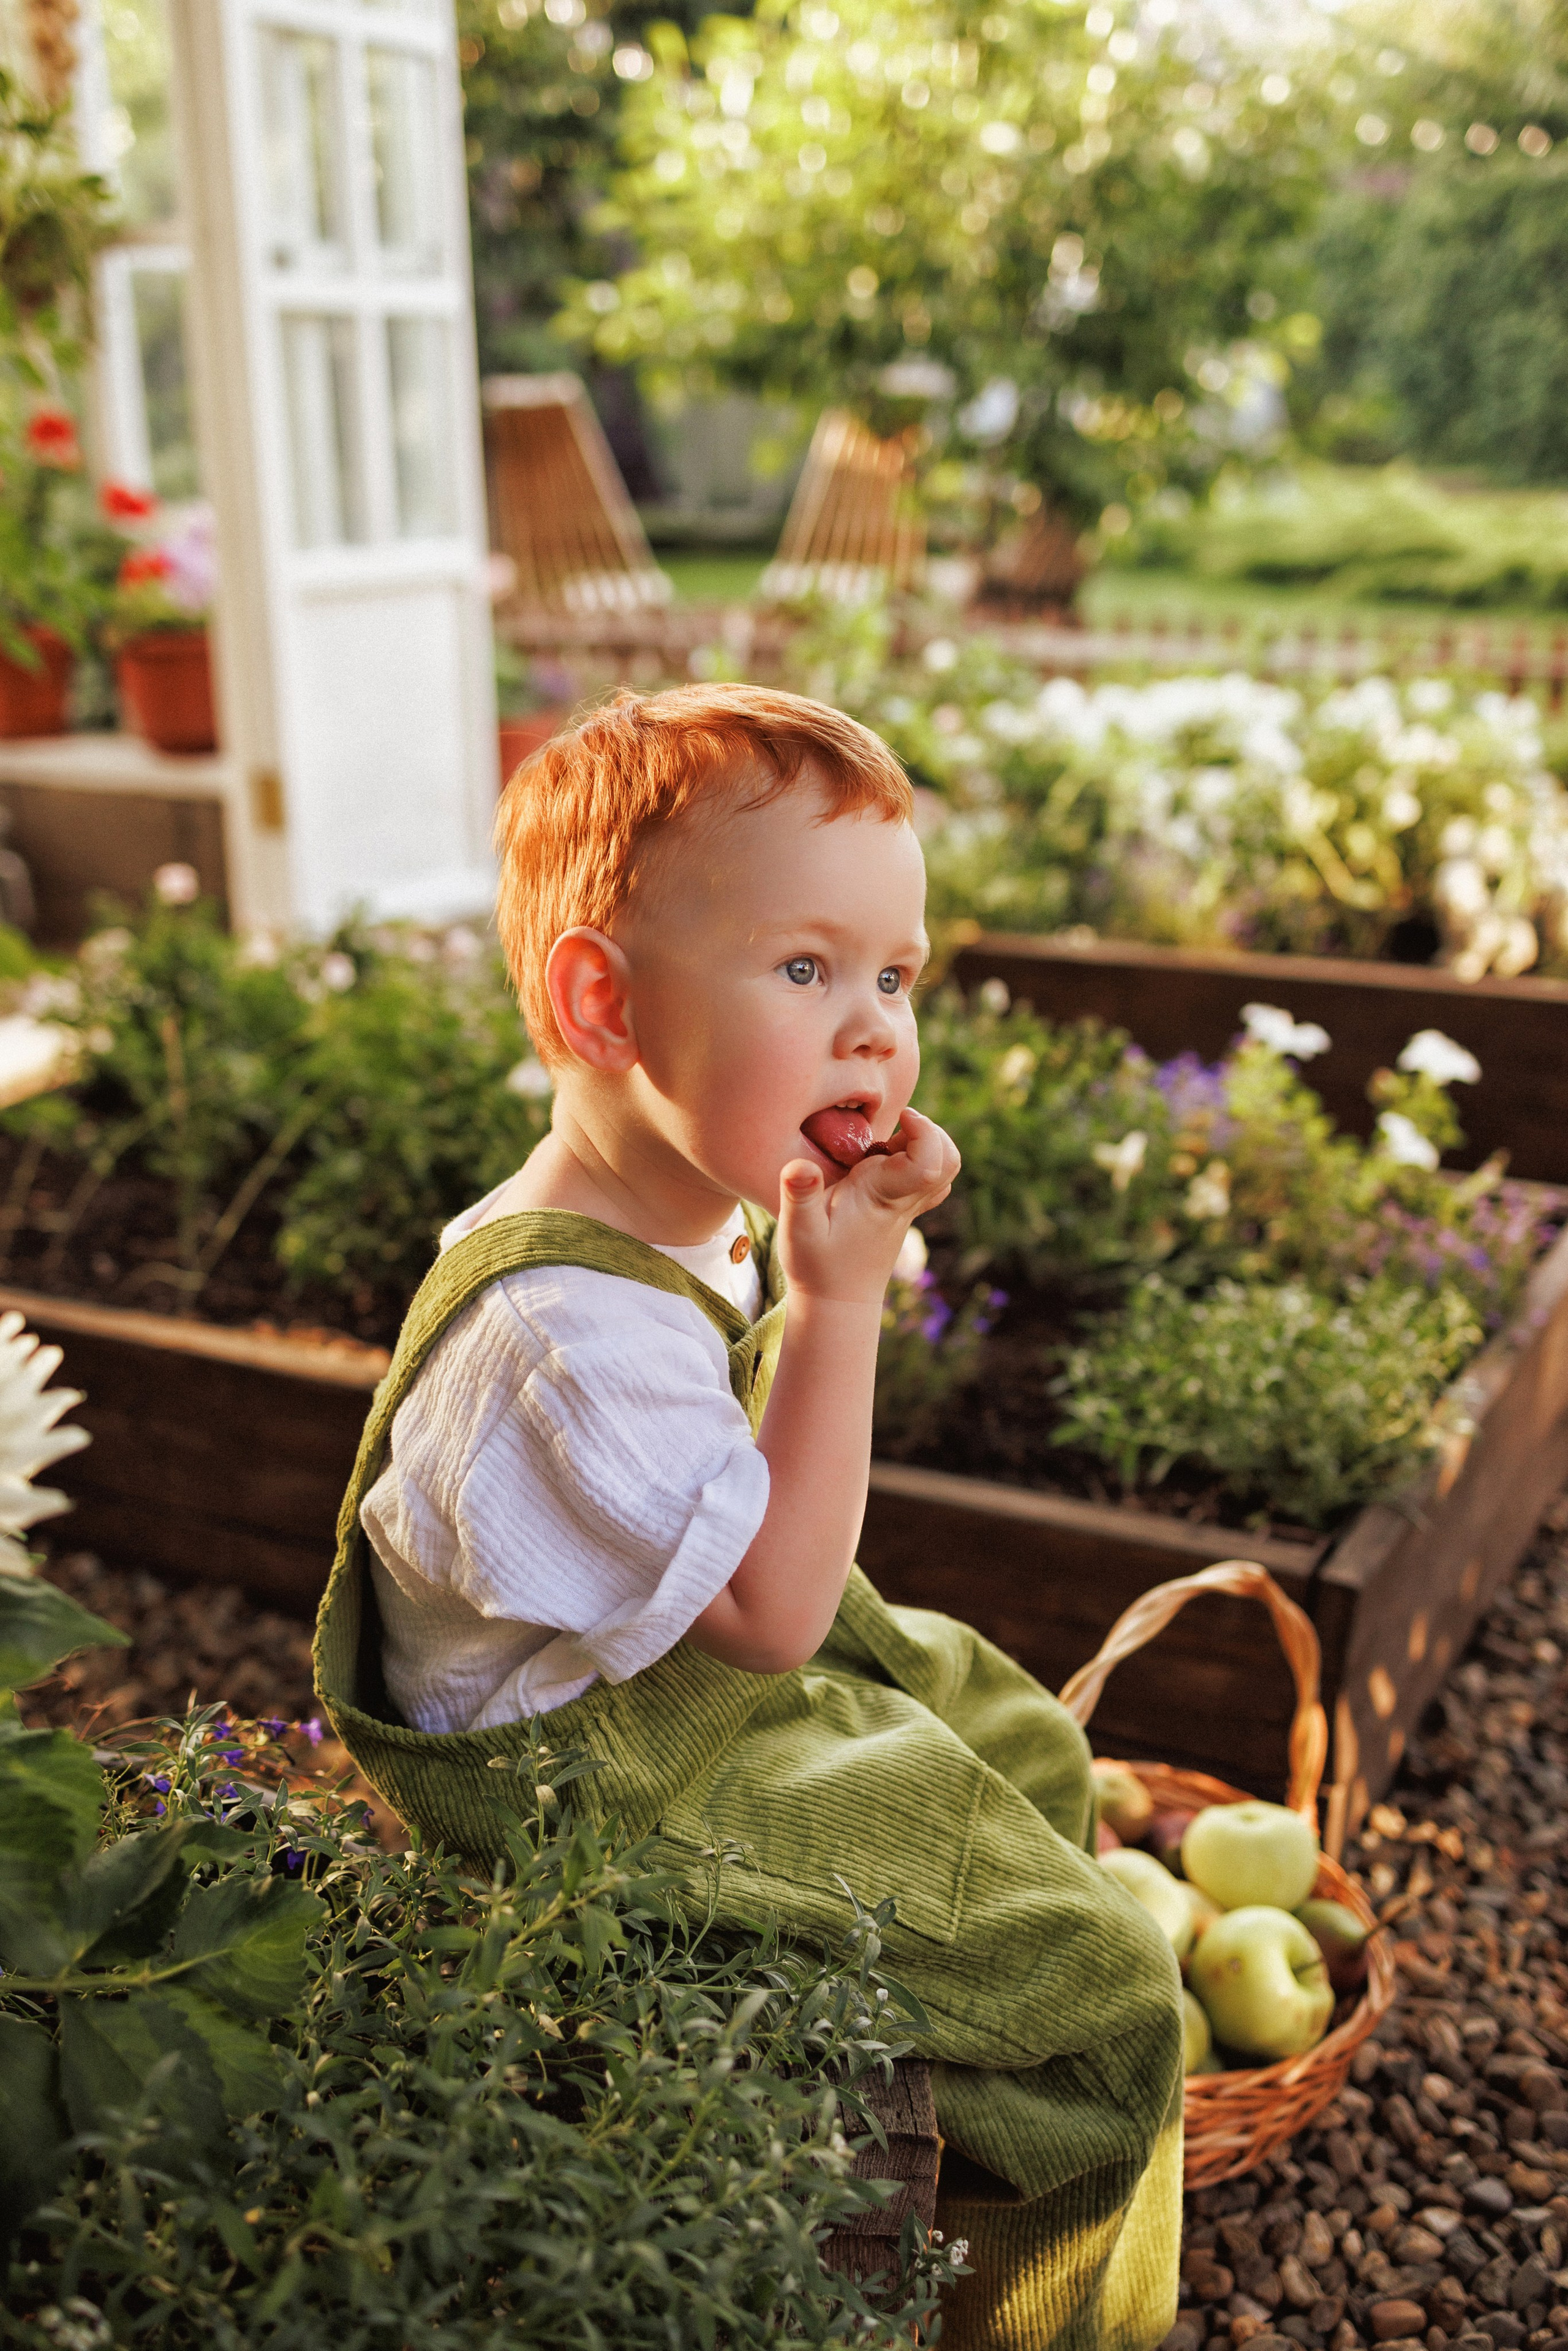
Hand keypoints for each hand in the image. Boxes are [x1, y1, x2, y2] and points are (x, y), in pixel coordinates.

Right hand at [776, 1106, 960, 1305]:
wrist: (835, 1302)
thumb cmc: (815, 1267)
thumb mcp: (798, 1231)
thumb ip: (799, 1196)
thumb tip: (800, 1165)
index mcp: (883, 1196)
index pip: (929, 1162)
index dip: (924, 1131)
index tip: (900, 1117)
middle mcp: (903, 1200)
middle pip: (949, 1161)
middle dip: (931, 1132)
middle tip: (896, 1127)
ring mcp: (908, 1208)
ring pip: (944, 1170)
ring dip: (926, 1145)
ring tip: (886, 1145)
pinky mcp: (904, 1211)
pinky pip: (932, 1181)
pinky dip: (921, 1160)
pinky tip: (888, 1160)